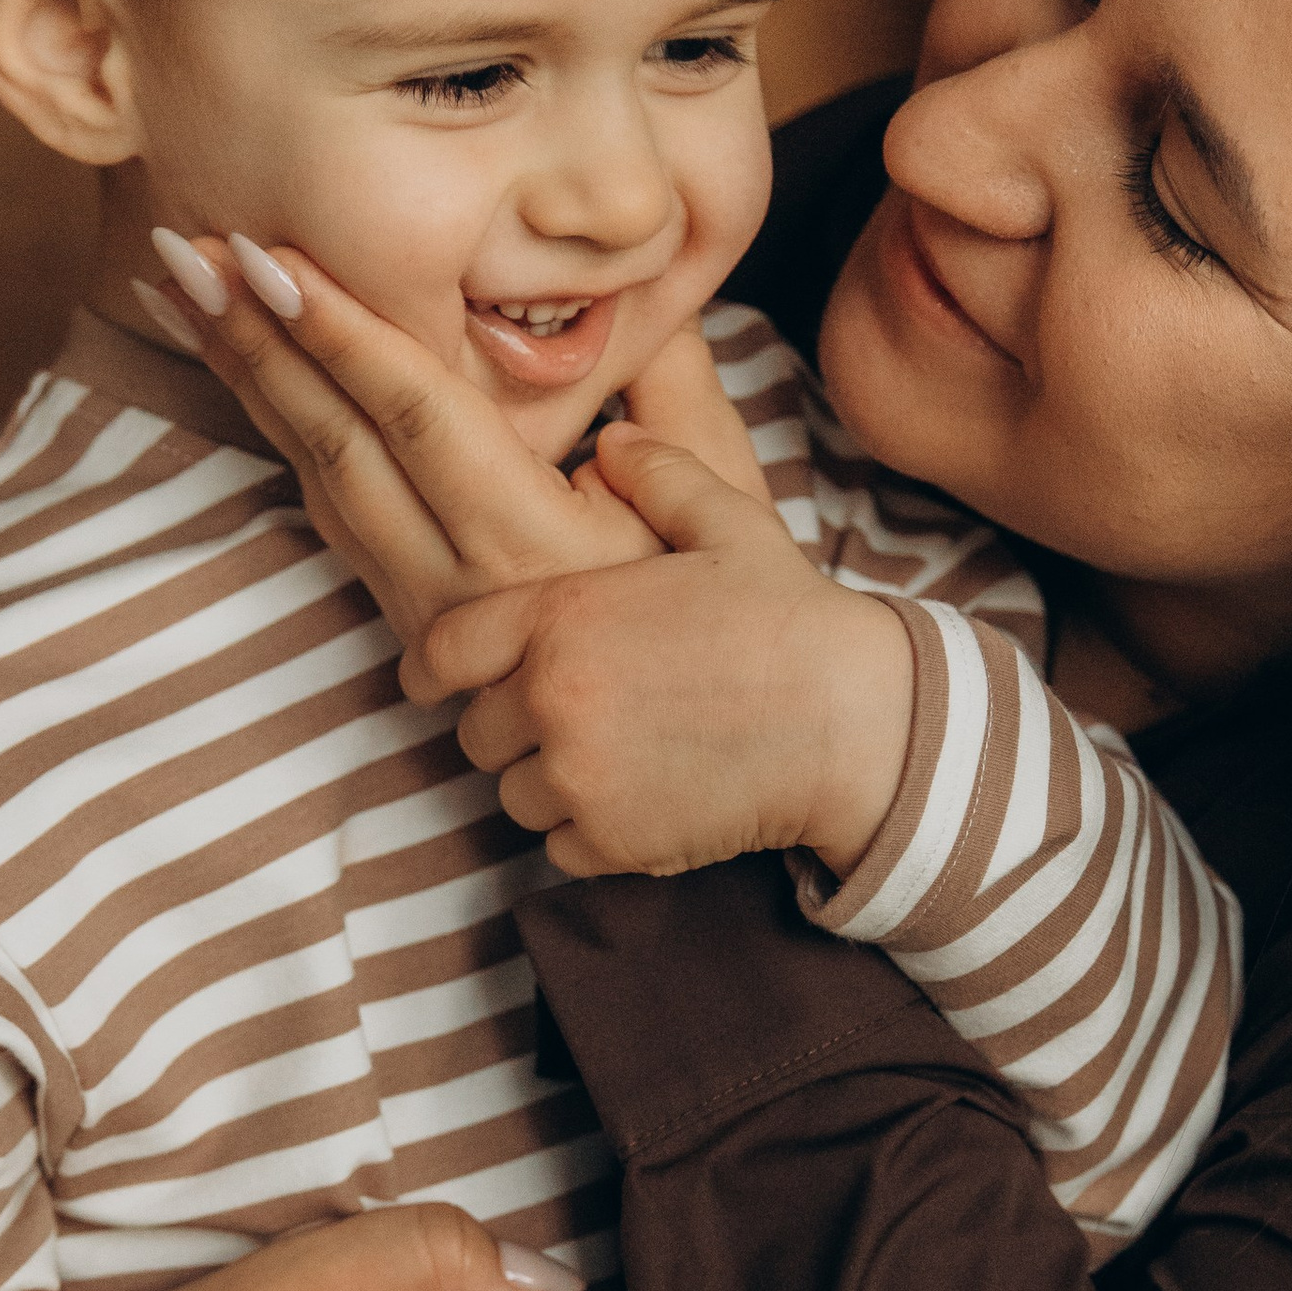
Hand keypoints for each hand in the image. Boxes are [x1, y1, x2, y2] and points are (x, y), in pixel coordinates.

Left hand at [135, 232, 770, 650]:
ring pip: (326, 504)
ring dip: (257, 400)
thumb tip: (661, 319)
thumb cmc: (755, 630)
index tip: (263, 256)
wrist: (767, 766)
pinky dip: (299, 474)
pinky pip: (348, 560)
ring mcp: (444, 640)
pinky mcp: (436, 674)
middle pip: (336, 451)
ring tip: (197, 307)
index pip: (416, 414)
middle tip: (180, 254)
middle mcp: (469, 591)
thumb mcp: (733, 513)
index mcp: (537, 541)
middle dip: (254, 346)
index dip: (336, 331)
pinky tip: (266, 406)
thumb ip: (682, 410)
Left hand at [411, 421, 916, 879]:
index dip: (435, 667)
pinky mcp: (612, 842)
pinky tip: (641, 800)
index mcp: (561, 614)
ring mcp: (578, 777)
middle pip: (477, 732)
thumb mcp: (728, 521)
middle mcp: (552, 697)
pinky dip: (589, 834)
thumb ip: (657, 475)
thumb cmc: (793, 620)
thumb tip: (611, 441)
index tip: (439, 679)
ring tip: (613, 758)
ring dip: (549, 784)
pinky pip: (560, 848)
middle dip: (512, 726)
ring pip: (515, 795)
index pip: (443, 650)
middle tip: (571, 717)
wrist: (855, 724)